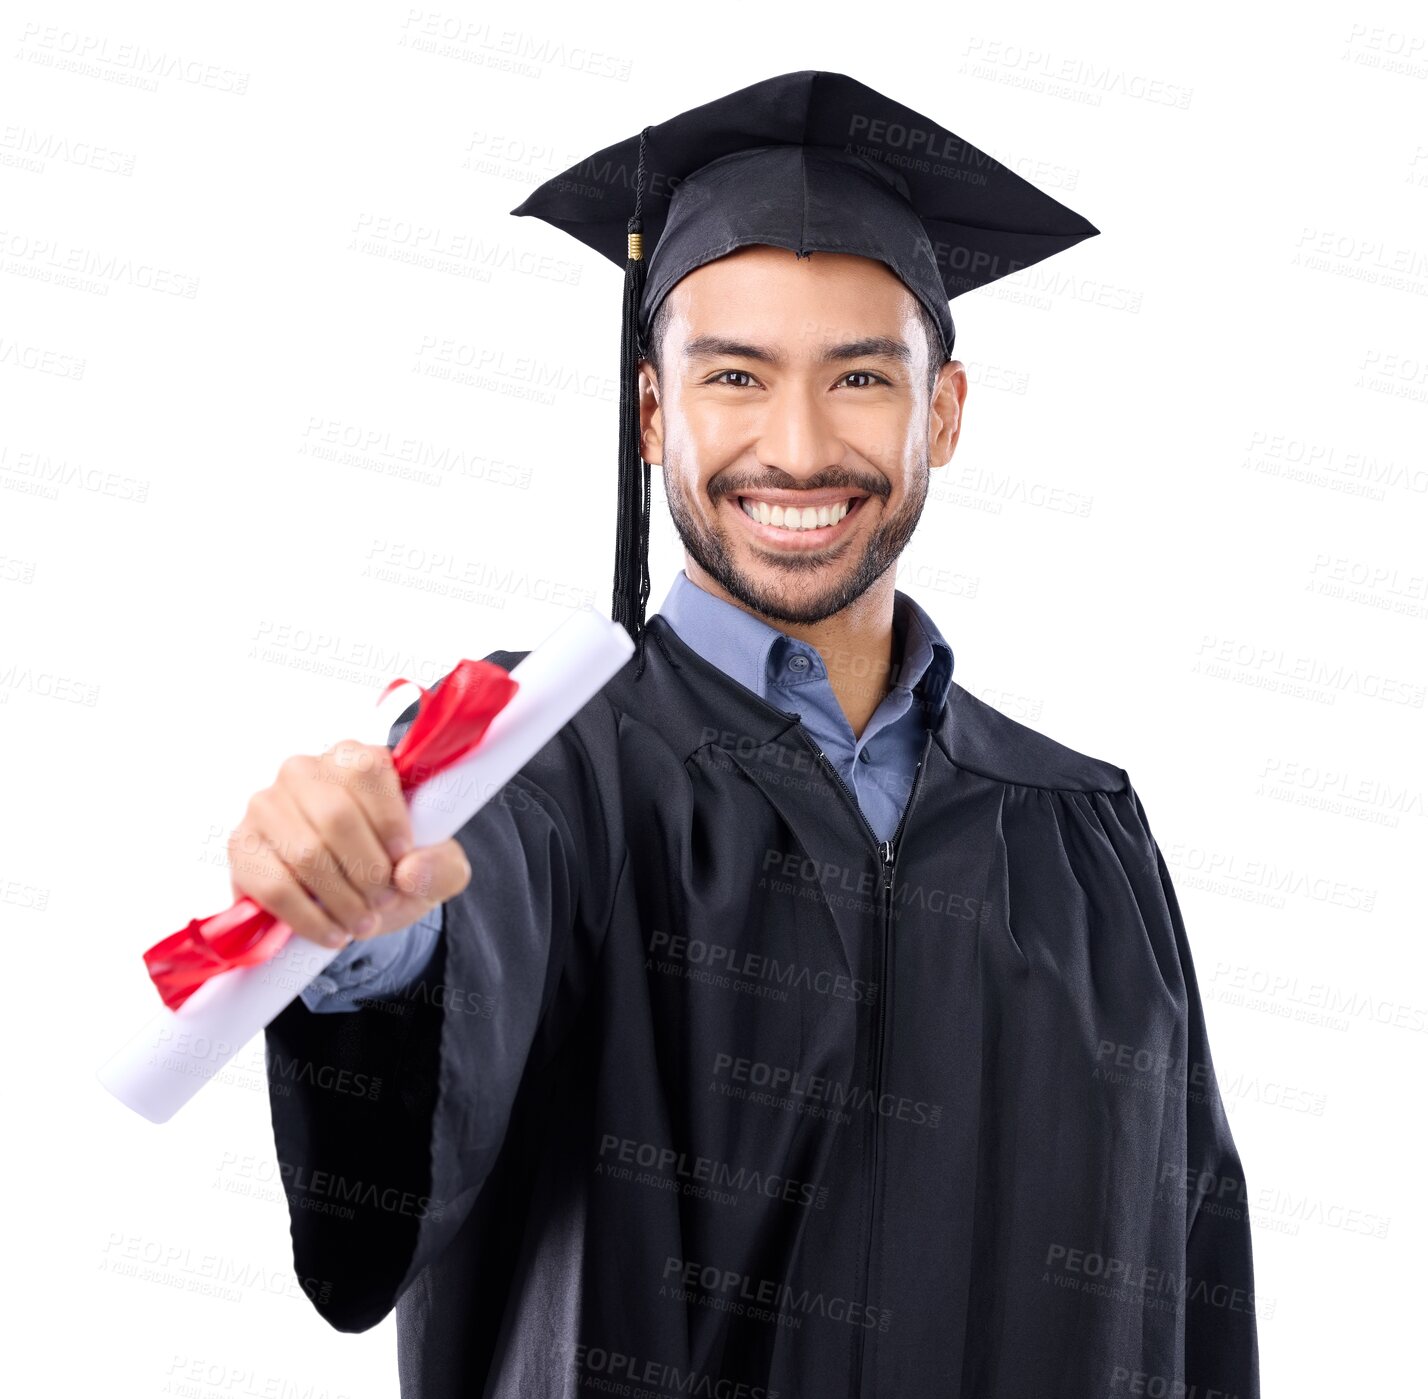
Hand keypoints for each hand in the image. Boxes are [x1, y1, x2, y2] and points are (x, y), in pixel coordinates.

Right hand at [227, 739, 471, 947]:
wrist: (353, 900)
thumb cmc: (395, 867)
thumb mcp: (436, 867)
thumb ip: (442, 865)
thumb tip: (409, 871)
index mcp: (354, 757)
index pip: (367, 772)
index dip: (388, 822)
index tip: (403, 861)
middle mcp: (304, 769)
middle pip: (336, 817)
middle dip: (368, 870)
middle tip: (384, 900)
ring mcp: (266, 805)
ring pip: (306, 854)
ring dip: (342, 899)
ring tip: (363, 922)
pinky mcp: (241, 846)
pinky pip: (273, 886)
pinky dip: (309, 918)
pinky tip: (333, 933)